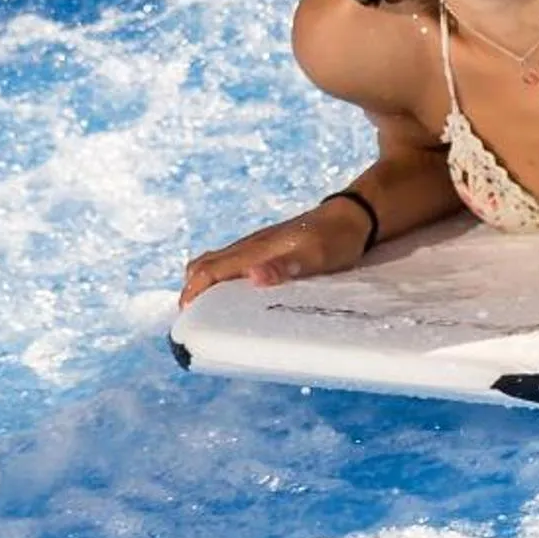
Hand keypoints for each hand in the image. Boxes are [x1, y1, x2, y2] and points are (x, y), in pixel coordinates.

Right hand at [179, 198, 373, 307]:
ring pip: (216, 263)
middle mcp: (249, 246)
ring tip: (208, 313)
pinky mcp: (266, 248)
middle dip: (192, 290)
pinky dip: (220, 280)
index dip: (193, 292)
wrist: (352, 216)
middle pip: (204, 265)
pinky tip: (233, 296)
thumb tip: (252, 277)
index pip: (209, 270)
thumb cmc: (336, 238)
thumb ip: (285, 267)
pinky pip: (232, 264)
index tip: (186, 318)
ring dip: (205, 285)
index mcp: (255, 249)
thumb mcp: (316, 257)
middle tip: (193, 321)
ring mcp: (256, 246)